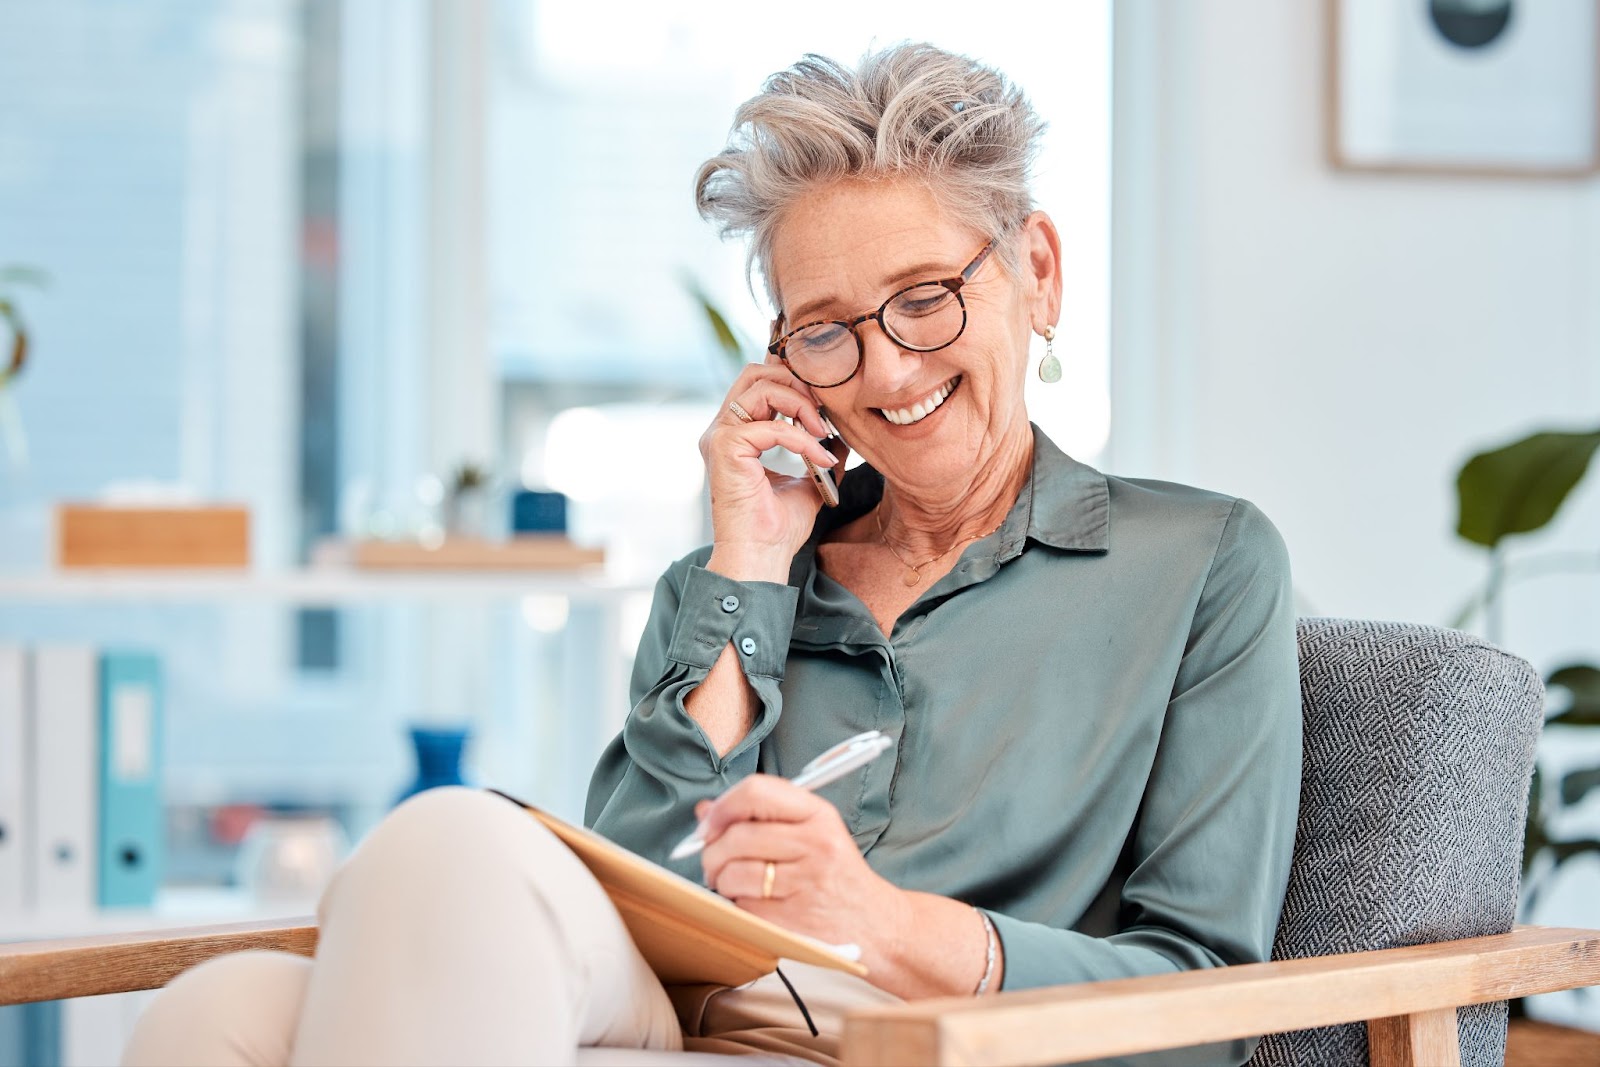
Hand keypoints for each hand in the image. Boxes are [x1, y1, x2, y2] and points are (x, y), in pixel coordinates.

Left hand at [697, 774, 909, 975]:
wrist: (876, 923)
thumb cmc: (836, 874)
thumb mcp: (811, 831)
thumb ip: (760, 816)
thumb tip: (705, 810)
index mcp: (818, 814)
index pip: (756, 792)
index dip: (723, 807)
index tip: (708, 824)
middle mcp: (815, 844)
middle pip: (737, 836)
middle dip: (712, 851)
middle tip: (714, 862)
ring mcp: (806, 883)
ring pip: (733, 873)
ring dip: (721, 881)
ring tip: (732, 884)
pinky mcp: (795, 919)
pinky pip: (743, 907)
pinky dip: (738, 906)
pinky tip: (753, 904)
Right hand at [699, 364, 844, 580]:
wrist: (762, 558)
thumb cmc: (778, 529)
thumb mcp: (807, 483)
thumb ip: (817, 455)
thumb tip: (841, 439)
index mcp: (736, 434)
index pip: (759, 383)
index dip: (793, 383)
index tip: (824, 407)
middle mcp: (722, 430)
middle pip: (755, 372)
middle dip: (796, 383)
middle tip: (823, 411)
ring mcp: (720, 436)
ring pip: (761, 387)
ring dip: (801, 404)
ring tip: (823, 432)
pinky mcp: (725, 447)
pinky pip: (772, 425)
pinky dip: (803, 439)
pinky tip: (821, 458)